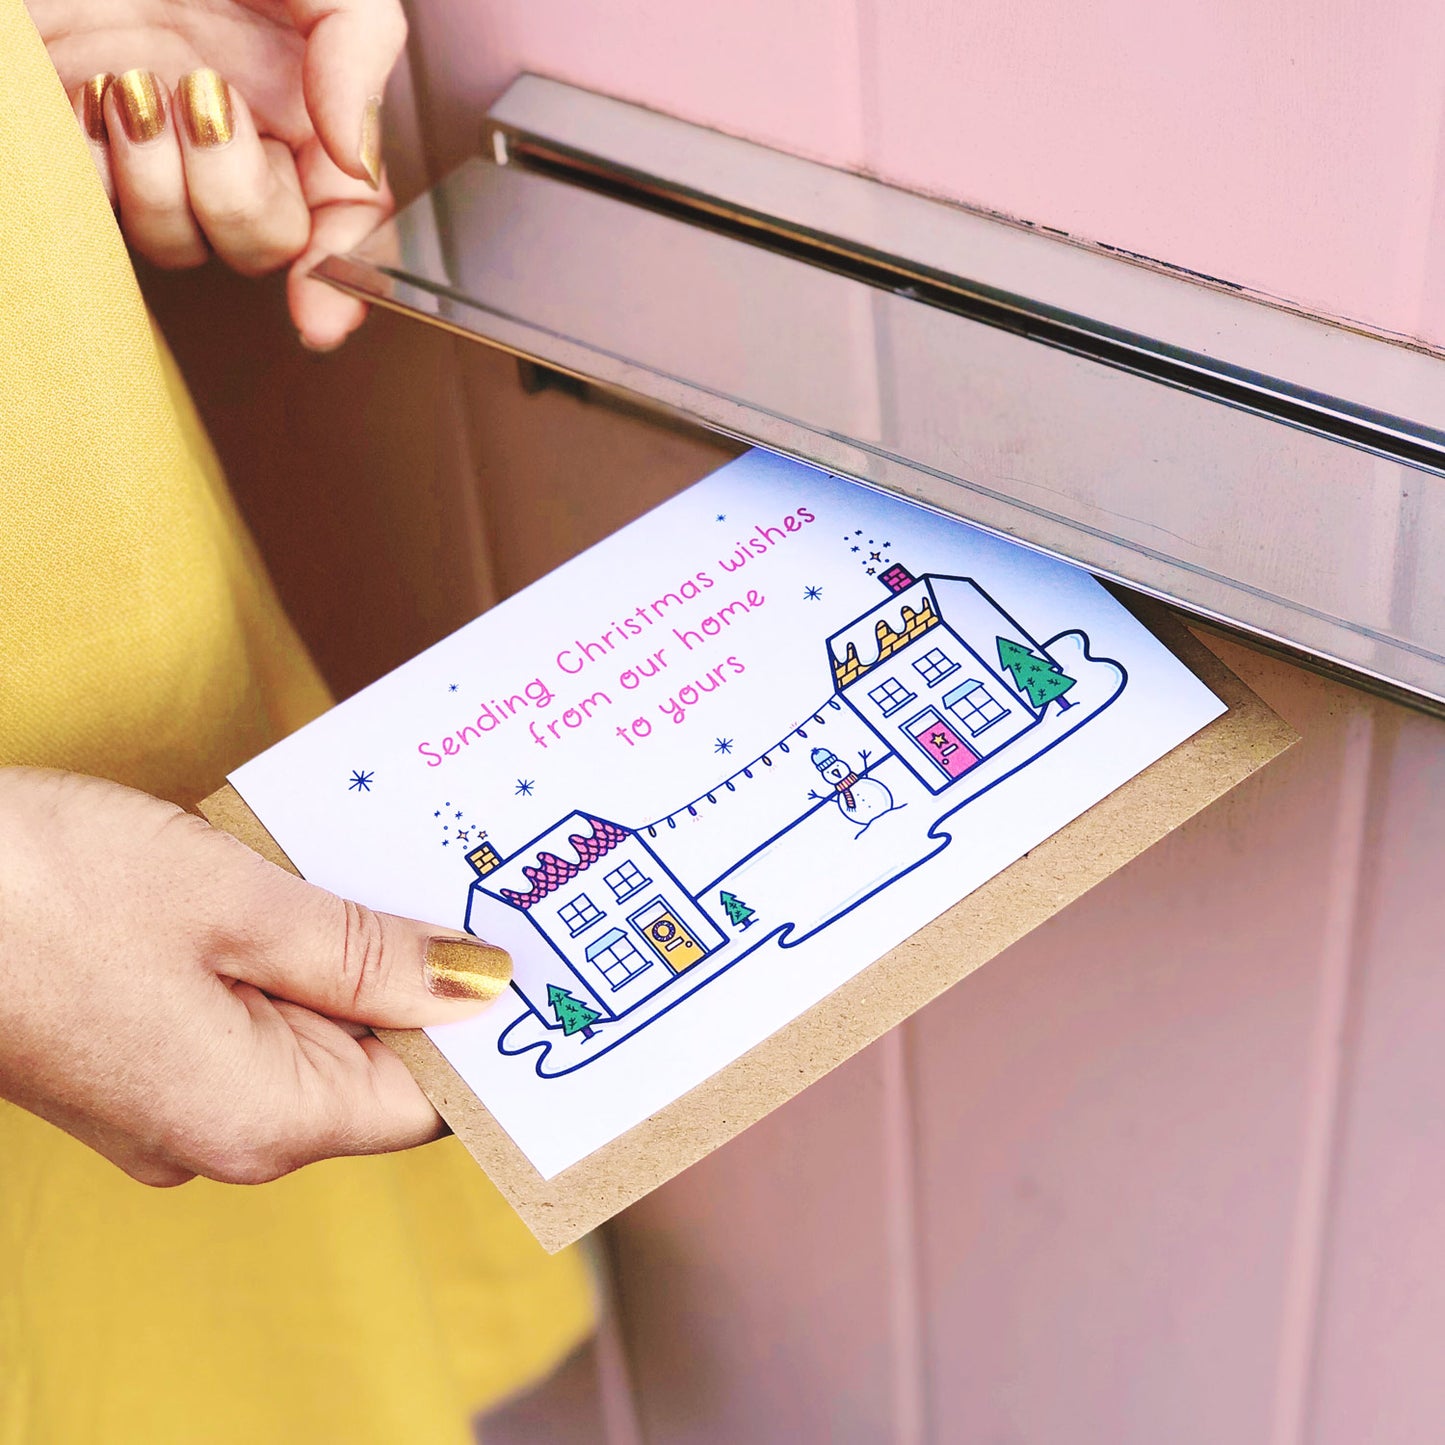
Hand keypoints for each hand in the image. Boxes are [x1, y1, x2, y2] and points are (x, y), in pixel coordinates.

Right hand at [0, 768, 509, 1186]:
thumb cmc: (40, 891)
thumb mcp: (236, 904)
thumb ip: (367, 952)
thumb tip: (478, 986)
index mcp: (259, 1119)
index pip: (427, 1104)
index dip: (487, 1035)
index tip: (539, 958)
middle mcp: (221, 1132)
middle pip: (372, 1063)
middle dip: (421, 975)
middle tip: (471, 883)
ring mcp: (174, 1096)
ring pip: (312, 1029)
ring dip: (351, 953)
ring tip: (390, 867)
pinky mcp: (140, 1050)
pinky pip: (252, 1011)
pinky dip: (290, 953)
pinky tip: (304, 884)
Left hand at [27, 0, 405, 348]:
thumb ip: (359, 51)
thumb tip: (357, 158)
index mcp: (296, 93)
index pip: (345, 214)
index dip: (340, 274)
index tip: (319, 309)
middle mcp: (231, 129)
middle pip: (267, 244)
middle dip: (240, 198)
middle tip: (209, 114)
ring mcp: (154, 145)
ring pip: (182, 244)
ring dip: (159, 178)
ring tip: (137, 90)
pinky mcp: (76, 148)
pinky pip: (98, 212)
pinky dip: (95, 165)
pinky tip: (89, 100)